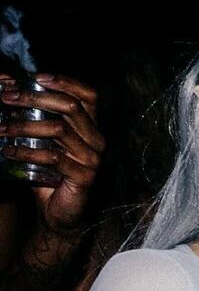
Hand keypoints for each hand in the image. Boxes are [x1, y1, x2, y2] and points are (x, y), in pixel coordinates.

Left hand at [0, 74, 103, 234]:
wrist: (59, 212)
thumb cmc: (50, 173)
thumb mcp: (43, 140)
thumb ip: (35, 116)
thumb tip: (8, 87)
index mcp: (91, 127)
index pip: (88, 95)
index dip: (65, 82)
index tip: (36, 78)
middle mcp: (96, 140)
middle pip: (71, 107)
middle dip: (35, 98)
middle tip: (7, 98)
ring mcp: (92, 159)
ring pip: (59, 130)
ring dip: (24, 126)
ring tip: (2, 128)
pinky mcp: (83, 177)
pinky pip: (53, 158)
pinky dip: (27, 152)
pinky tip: (10, 151)